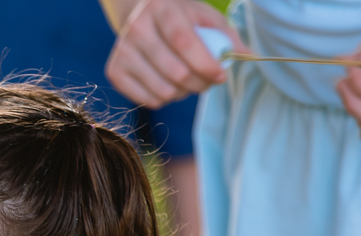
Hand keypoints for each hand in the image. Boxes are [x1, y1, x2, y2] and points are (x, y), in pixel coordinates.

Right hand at [106, 0, 245, 108]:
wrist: (139, 14)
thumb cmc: (180, 17)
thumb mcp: (204, 17)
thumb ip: (226, 35)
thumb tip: (246, 55)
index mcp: (162, 10)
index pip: (184, 42)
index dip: (205, 64)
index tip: (221, 75)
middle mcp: (137, 29)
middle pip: (175, 72)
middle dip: (200, 84)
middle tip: (209, 81)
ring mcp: (122, 52)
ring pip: (163, 91)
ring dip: (183, 93)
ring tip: (187, 81)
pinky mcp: (114, 71)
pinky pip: (148, 100)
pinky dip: (165, 98)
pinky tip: (168, 84)